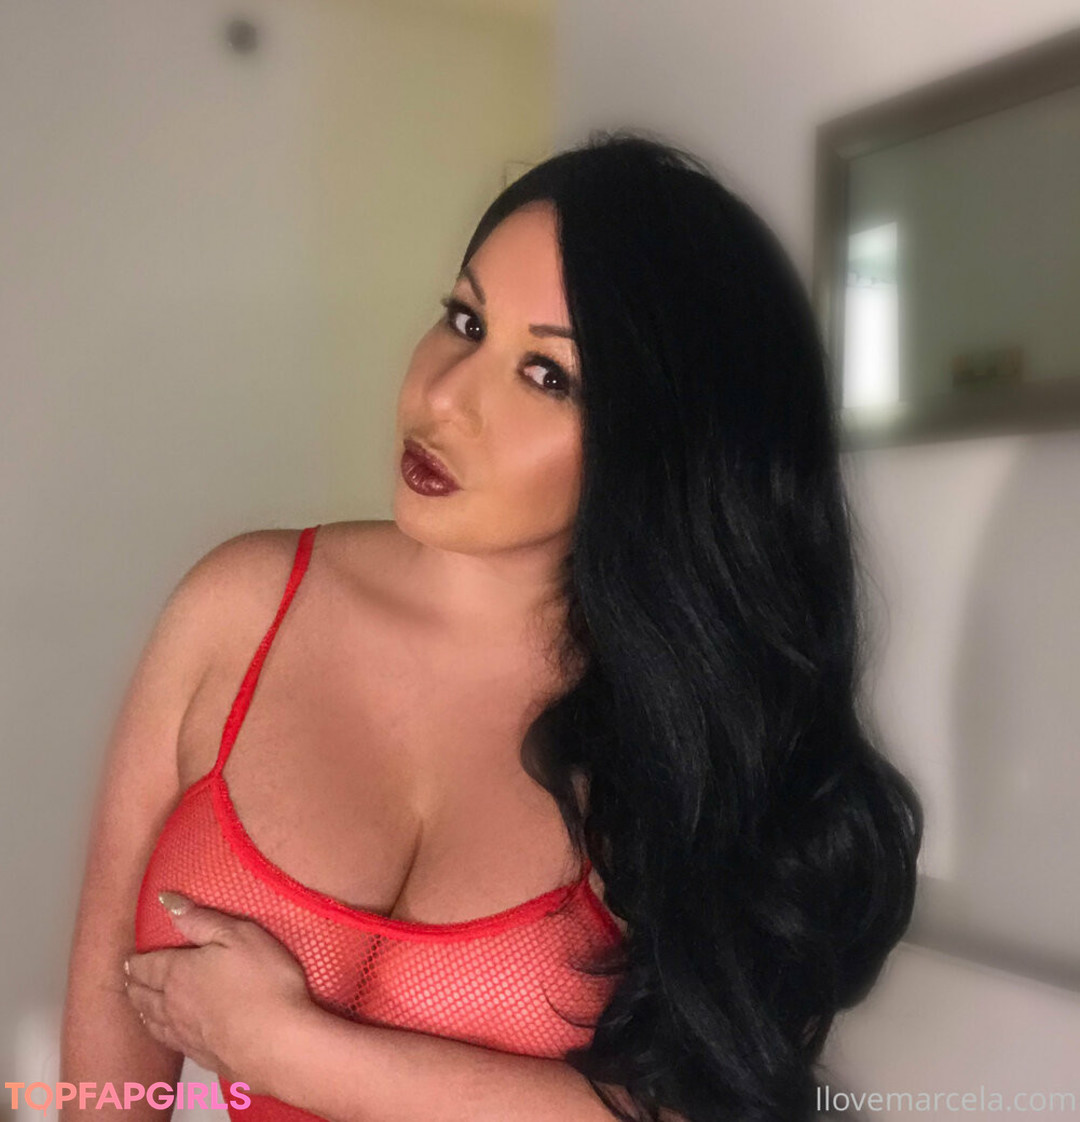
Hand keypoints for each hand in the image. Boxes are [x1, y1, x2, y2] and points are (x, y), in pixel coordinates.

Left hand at [125, 892, 313, 1091]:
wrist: (278, 1044)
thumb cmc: (264, 982)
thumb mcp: (239, 936)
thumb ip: (201, 919)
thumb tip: (166, 900)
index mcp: (179, 973)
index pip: (148, 966)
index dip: (136, 961)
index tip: (128, 959)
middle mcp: (174, 1005)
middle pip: (144, 996)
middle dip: (133, 986)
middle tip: (127, 980)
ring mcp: (186, 1035)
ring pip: (153, 1022)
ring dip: (143, 1011)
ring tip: (139, 1005)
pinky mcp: (203, 1057)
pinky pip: (171, 1043)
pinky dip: (160, 1034)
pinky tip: (167, 1035)